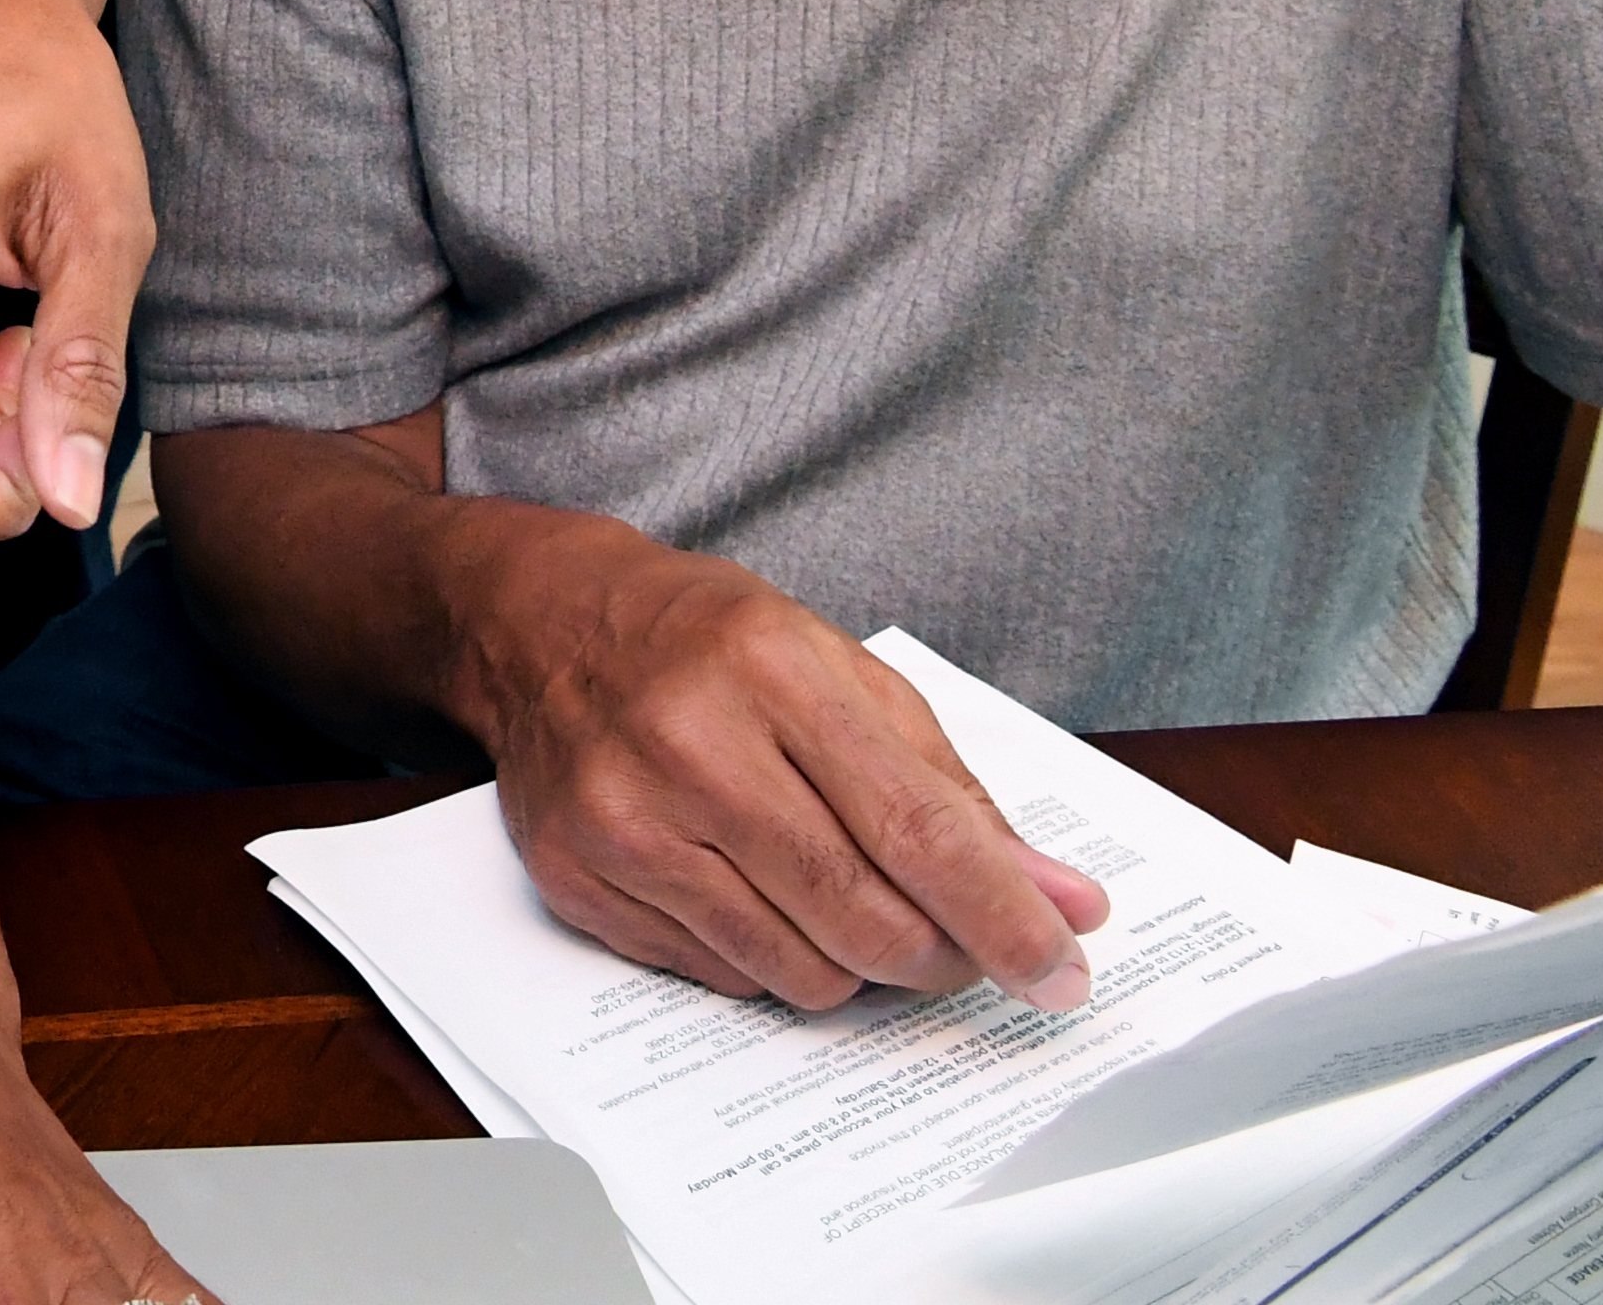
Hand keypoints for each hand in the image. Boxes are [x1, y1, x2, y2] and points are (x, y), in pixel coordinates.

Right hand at [445, 514, 1109, 1013]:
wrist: (540, 623)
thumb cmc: (708, 643)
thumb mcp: (844, 675)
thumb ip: (954, 793)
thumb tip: (1062, 899)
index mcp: (772, 669)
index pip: (917, 830)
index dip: (1004, 917)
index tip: (1062, 971)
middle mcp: (689, 744)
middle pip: (864, 916)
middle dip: (941, 957)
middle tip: (961, 951)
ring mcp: (623, 817)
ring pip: (799, 970)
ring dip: (854, 965)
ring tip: (841, 901)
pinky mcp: (579, 879)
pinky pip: (724, 979)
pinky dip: (768, 959)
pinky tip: (752, 892)